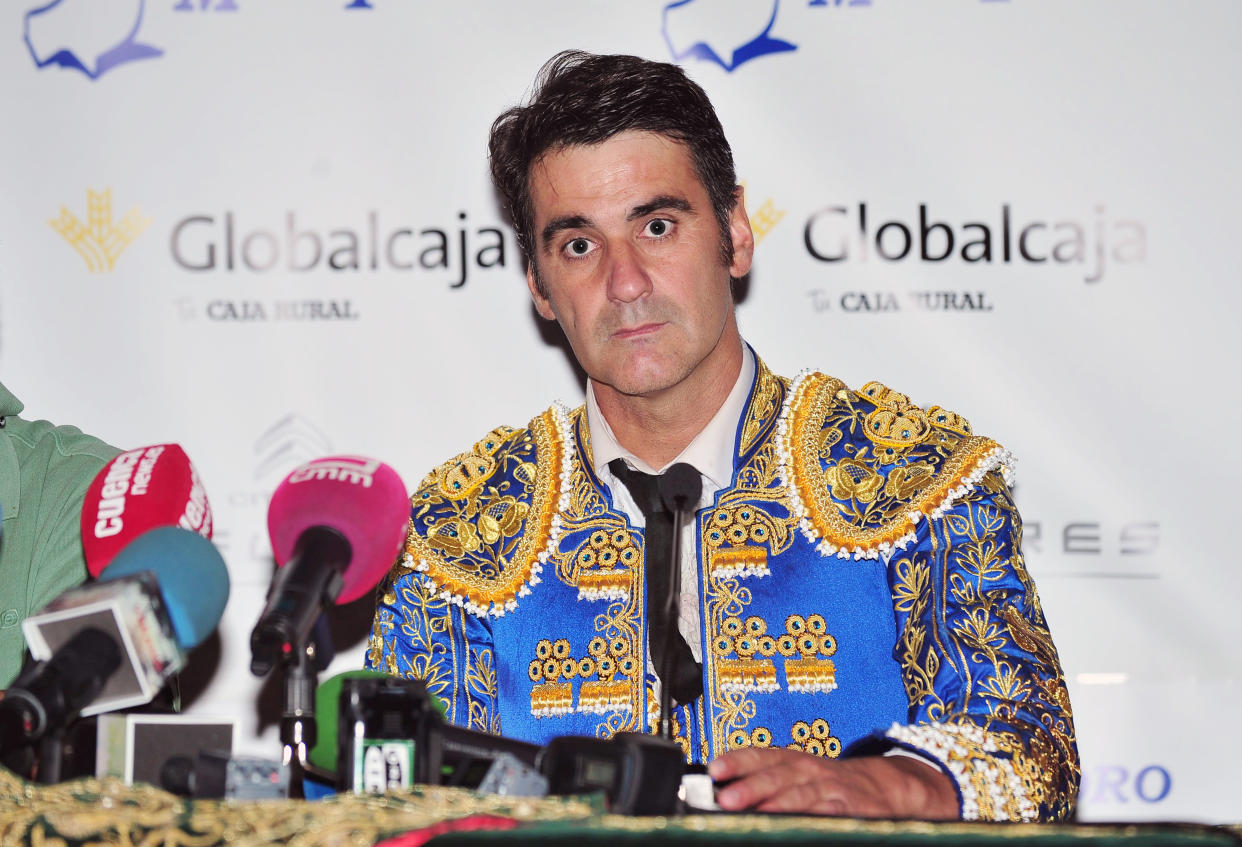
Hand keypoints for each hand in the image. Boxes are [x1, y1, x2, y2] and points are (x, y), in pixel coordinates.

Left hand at [707, 748, 958, 818]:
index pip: (760, 755)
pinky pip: (830, 813)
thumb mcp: (797, 773)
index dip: (737, 760)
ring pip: (801, 794)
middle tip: (726, 797)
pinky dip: (816, 818)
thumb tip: (723, 792)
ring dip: (779, 804)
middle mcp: (809, 769)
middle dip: (751, 786)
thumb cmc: (827, 783)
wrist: (882, 785)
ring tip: (759, 814)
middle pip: (777, 775)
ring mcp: (830, 788)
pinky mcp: (850, 808)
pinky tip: (802, 825)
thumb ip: (764, 780)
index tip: (714, 768)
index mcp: (791, 760)